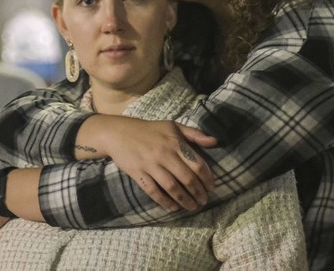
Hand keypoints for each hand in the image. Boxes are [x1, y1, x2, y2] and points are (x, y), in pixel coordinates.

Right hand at [83, 116, 216, 211]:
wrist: (119, 132)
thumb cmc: (150, 130)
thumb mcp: (173, 126)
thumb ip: (194, 134)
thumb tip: (214, 141)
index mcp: (175, 142)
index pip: (197, 164)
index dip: (207, 178)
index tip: (212, 188)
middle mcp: (164, 154)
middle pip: (187, 178)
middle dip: (198, 193)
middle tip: (204, 201)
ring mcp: (150, 165)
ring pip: (172, 187)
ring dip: (185, 200)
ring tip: (192, 207)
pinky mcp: (138, 173)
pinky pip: (154, 191)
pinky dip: (165, 202)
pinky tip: (173, 207)